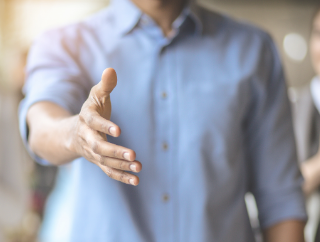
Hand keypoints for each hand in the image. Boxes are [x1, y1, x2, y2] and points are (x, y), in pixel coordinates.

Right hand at [70, 68, 141, 185]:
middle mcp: (87, 138)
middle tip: (133, 154)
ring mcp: (92, 152)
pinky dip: (121, 176)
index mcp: (86, 120)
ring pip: (105, 162)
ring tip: (138, 168)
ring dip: (121, 166)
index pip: (94, 124)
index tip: (119, 130)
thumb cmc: (90, 111)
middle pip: (98, 148)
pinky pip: (109, 171)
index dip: (105, 126)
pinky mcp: (99, 162)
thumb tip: (112, 69)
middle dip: (115, 152)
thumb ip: (105, 85)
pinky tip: (136, 180)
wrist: (73, 133)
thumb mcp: (96, 96)